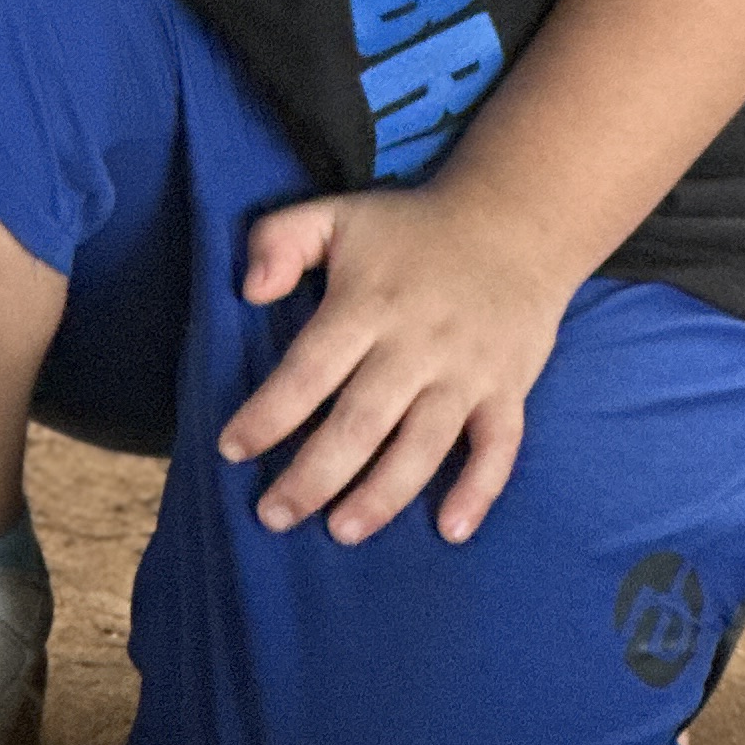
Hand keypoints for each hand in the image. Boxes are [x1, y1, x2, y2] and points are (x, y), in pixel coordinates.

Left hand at [218, 179, 575, 546]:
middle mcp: (416, 345)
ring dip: (382, 495)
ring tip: (341, 531)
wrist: (513, 224)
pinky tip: (450, 530)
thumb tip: (250, 292)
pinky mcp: (508, 390)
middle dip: (314, 476)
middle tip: (273, 516)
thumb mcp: (334, 213)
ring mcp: (467, 372)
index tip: (232, 450)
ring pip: (423, 447)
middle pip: (361, 423)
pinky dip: (478, 491)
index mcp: (367, 304)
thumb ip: (279, 241)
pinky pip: (499, 448)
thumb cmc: (408, 229)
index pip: (309, 370)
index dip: (269, 414)